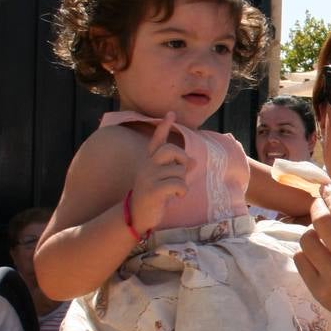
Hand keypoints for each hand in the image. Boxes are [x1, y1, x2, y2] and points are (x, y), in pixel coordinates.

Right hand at [128, 112, 189, 232]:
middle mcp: (147, 166)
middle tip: (181, 172)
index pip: (157, 141)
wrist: (137, 216)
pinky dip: (182, 191)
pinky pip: (177, 184)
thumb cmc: (154, 198)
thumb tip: (194, 161)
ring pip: (178, 171)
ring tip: (175, 191)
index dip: (164, 127)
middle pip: (171, 150)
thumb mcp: (165, 181)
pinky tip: (177, 197)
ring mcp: (148, 177)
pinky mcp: (152, 190)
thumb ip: (177, 169)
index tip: (171, 113)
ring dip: (182, 182)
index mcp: (149, 162)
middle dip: (182, 159)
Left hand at [294, 183, 330, 321]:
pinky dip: (305, 252)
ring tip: (319, 236)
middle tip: (318, 206)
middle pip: (323, 221)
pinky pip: (299, 257)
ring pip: (307, 238)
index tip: (325, 189)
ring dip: (310, 231)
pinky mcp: (318, 290)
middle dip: (317, 207)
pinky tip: (316, 256)